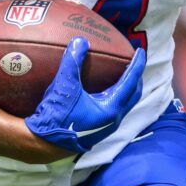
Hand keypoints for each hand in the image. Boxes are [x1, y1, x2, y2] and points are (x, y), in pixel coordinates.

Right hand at [25, 38, 145, 154]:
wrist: (44, 144)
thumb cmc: (57, 117)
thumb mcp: (64, 87)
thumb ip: (72, 63)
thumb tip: (80, 41)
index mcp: (111, 109)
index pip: (131, 82)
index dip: (137, 65)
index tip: (140, 51)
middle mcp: (113, 119)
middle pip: (133, 95)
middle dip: (136, 78)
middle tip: (134, 63)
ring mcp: (106, 126)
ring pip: (124, 104)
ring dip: (126, 89)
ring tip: (122, 75)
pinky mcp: (97, 129)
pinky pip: (113, 109)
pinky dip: (115, 96)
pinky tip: (103, 90)